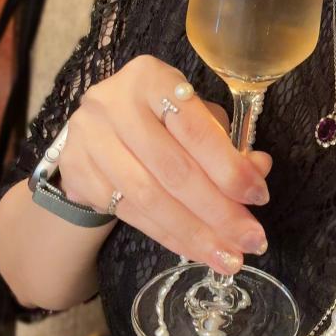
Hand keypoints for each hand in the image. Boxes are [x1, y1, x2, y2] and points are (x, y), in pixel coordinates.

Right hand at [57, 55, 270, 273]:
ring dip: (195, 233)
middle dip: (218, 212)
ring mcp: (90, 139)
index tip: (259, 197)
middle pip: (173, 169)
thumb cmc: (158, 118)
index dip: (229, 167)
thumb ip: (227, 143)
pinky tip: (196, 250)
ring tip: (228, 256)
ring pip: (150, 199)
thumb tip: (258, 170)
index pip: (194, 129)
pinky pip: (131, 214)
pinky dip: (170, 237)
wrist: (96, 130)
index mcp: (150, 79)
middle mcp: (114, 104)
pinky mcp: (76, 172)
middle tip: (251, 239)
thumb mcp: (195, 117)